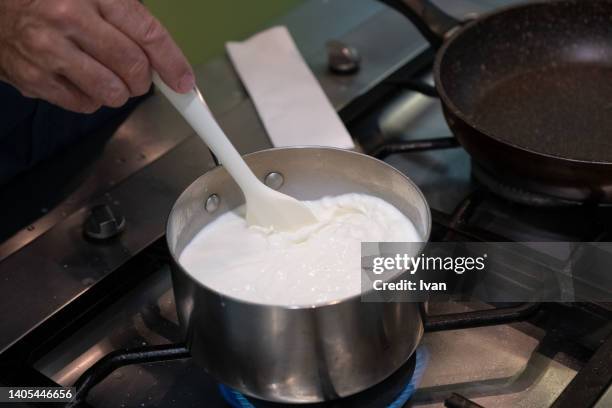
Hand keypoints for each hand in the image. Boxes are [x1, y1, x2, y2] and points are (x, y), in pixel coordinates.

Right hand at [0, 0, 193, 112]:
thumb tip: (164, 58)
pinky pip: (83, 105)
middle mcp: (69, 18)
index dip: (173, 62)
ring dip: (118, 92)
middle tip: (139, 77)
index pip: (148, 33)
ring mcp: (48, 50)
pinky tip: (80, 80)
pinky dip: (91, 99)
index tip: (184, 80)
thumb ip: (126, 19)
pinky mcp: (33, 77)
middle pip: (133, 67)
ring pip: (111, 92)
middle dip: (144, 80)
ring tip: (106, 76)